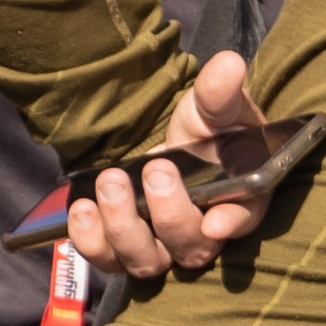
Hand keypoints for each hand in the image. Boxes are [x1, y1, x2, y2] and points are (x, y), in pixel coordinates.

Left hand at [67, 52, 268, 283]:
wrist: (172, 143)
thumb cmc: (207, 130)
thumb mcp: (213, 106)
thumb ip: (219, 92)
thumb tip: (228, 64)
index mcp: (240, 199)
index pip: (243, 219)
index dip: (230, 223)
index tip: (214, 220)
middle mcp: (202, 233)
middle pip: (191, 247)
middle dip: (169, 212)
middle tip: (155, 169)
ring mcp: (162, 245)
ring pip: (147, 261)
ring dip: (124, 227)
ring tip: (112, 183)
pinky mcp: (124, 247)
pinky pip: (107, 260)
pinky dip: (90, 240)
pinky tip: (83, 209)